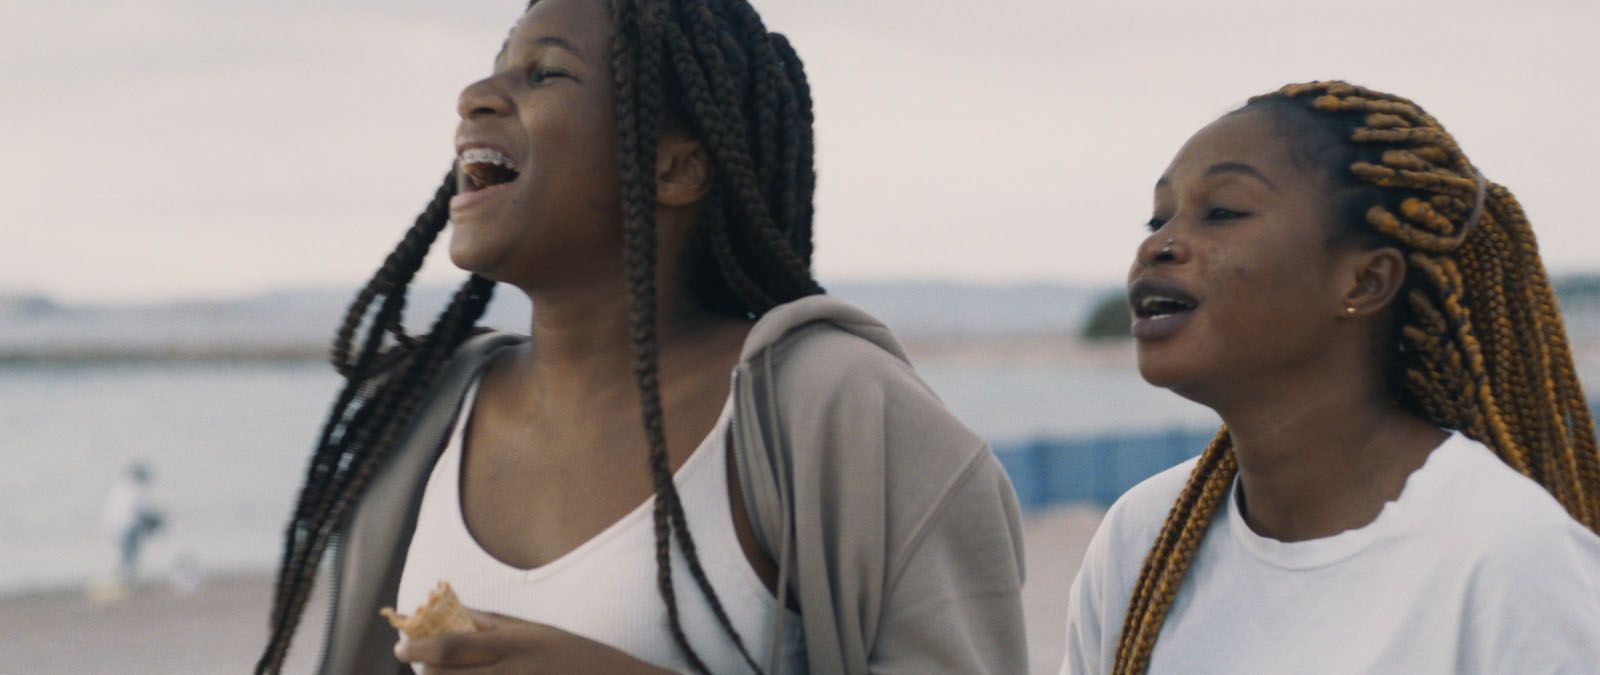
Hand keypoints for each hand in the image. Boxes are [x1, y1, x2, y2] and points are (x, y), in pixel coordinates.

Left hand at [394, 609, 678, 674]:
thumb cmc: (577, 657)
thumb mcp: (538, 632)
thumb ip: (495, 623)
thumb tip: (457, 611)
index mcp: (516, 644)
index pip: (453, 644)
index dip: (419, 646)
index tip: (400, 646)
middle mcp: (513, 673)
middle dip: (426, 672)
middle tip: (420, 665)